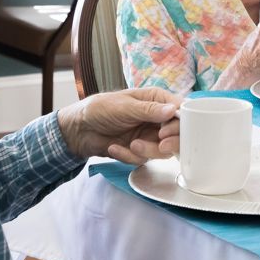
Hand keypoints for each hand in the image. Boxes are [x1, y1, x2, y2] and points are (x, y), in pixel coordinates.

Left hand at [56, 87, 181, 164]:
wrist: (79, 129)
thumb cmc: (101, 108)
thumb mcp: (125, 107)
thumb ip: (149, 110)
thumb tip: (173, 110)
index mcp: (157, 100)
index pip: (181, 111)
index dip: (180, 123)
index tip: (167, 132)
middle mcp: (158, 118)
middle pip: (177, 134)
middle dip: (170, 142)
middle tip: (160, 145)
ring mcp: (150, 135)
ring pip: (163, 150)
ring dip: (148, 151)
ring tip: (132, 145)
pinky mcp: (140, 151)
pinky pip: (144, 159)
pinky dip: (129, 156)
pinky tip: (114, 148)